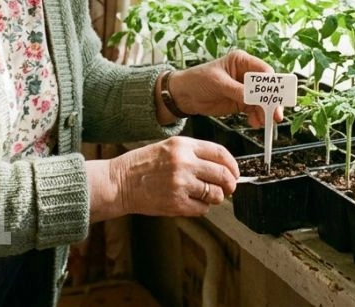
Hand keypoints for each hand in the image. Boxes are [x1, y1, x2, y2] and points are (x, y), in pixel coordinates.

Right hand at [108, 137, 239, 216]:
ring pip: (215, 194)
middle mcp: (184, 162)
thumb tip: (220, 167)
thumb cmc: (142, 165)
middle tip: (228, 188)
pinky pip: (202, 208)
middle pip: (222, 174)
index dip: (232, 165)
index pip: (220, 153)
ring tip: (204, 195)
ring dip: (214, 197)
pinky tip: (190, 202)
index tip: (234, 172)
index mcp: (183, 145)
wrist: (119, 182)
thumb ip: (193, 153)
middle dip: (230, 184)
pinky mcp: (176, 203)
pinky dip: (200, 208)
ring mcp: (181, 183)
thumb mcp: (168, 147)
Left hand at [170, 50, 283, 127]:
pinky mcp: (241, 103)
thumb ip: (237, 90)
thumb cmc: (198, 80)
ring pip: (262, 101)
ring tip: (263, 122)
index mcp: (242, 61)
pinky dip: (256, 117)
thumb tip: (255, 98)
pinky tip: (255, 123)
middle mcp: (246, 74)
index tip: (274, 98)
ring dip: (265, 112)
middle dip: (271, 101)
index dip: (272, 84)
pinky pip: (254, 110)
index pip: (264, 71)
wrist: (184, 95)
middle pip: (266, 88)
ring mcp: (245, 90)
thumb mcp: (218, 83)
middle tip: (275, 114)